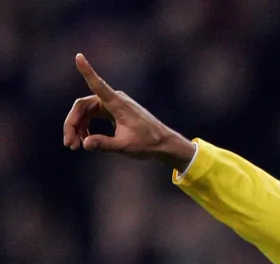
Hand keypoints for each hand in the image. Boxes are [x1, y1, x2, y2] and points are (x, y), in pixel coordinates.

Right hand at [63, 53, 195, 169]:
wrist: (165, 144)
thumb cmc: (149, 143)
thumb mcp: (126, 146)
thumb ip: (105, 145)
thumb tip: (85, 144)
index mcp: (118, 104)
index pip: (98, 85)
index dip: (87, 71)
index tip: (79, 56)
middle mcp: (114, 100)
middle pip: (82, 106)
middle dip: (73, 124)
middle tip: (69, 144)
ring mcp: (113, 105)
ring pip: (86, 112)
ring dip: (78, 128)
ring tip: (76, 146)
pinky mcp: (113, 112)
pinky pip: (92, 116)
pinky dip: (86, 128)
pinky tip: (85, 141)